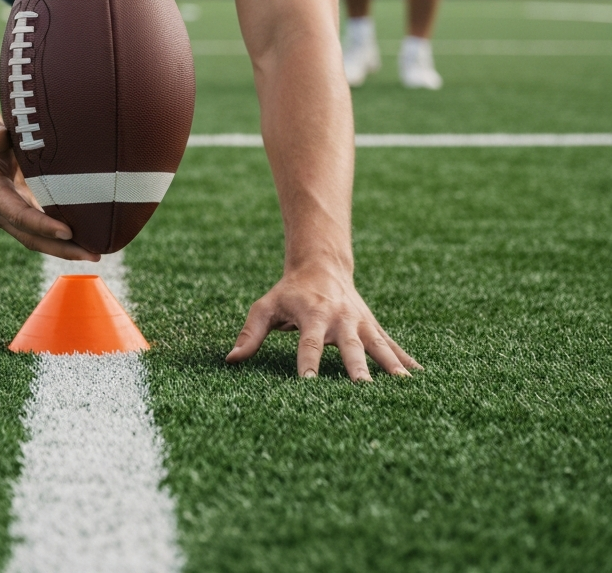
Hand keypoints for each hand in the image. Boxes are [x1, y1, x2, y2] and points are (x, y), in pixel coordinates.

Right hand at [0, 119, 98, 261]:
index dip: (42, 225)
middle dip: (60, 248)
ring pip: (37, 241)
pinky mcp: (22, 221)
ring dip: (65, 250)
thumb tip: (2, 137)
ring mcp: (10, 220)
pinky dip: (61, 242)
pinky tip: (85, 244)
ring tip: (95, 254)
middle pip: (30, 238)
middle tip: (92, 255)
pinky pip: (42, 235)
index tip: (67, 232)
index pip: (18, 215)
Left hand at [225, 263, 420, 380]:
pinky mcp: (374, 327)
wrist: (322, 264)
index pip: (308, 343)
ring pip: (378, 346)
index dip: (308, 363)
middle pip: (349, 346)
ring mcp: (361, 323)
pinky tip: (423, 380)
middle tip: (364, 390)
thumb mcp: (266, 306)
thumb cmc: (289, 292)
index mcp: (312, 315)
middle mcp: (340, 319)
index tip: (309, 385)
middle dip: (357, 368)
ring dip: (391, 366)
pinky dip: (407, 361)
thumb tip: (231, 359)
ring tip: (405, 388)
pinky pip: (392, 346)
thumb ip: (251, 333)